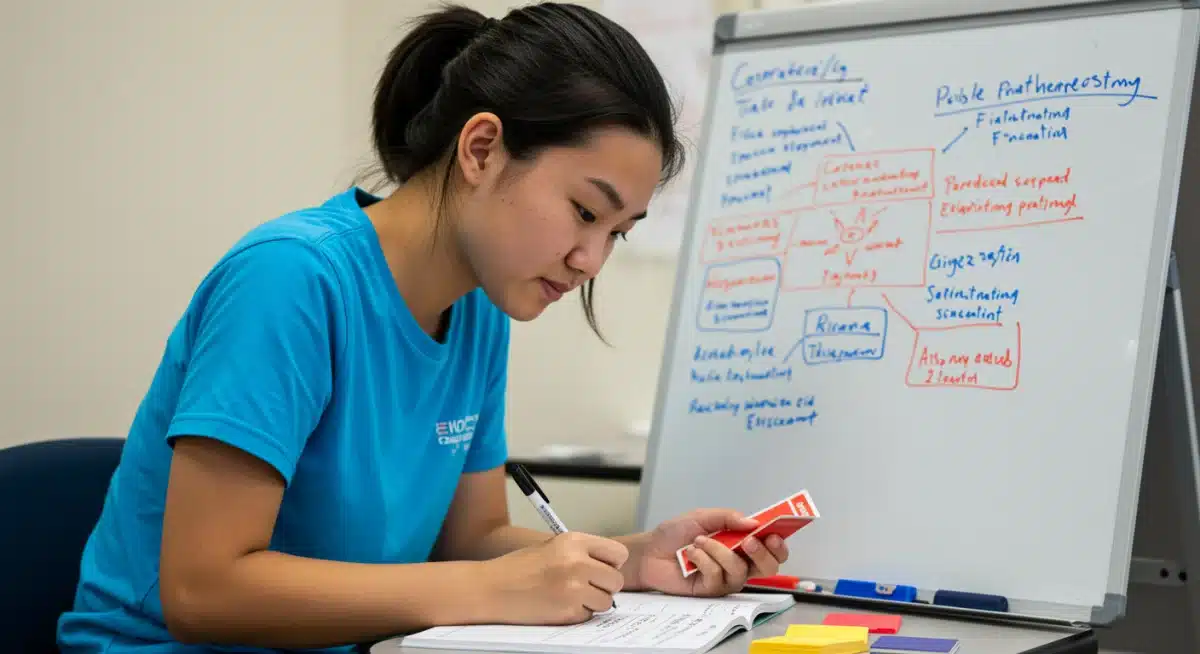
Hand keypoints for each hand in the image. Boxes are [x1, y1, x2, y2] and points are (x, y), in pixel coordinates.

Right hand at [481, 531, 628, 624]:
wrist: (492, 588)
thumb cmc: (519, 567)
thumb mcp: (552, 546)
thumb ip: (582, 552)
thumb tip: (609, 565)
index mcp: (574, 541)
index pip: (619, 554)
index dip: (612, 563)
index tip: (602, 568)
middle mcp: (577, 563)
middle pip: (616, 580)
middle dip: (604, 586)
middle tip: (587, 586)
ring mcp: (574, 589)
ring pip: (606, 601)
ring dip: (593, 602)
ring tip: (570, 596)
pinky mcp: (568, 611)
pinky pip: (588, 615)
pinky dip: (578, 614)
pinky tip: (559, 605)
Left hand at [629, 509, 788, 597]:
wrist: (650, 551)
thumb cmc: (676, 534)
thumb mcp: (702, 517)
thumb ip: (728, 517)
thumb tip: (753, 522)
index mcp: (742, 542)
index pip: (772, 547)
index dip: (779, 543)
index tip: (775, 533)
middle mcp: (740, 562)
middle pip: (769, 567)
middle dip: (762, 553)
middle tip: (746, 541)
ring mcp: (727, 578)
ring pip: (740, 569)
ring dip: (719, 551)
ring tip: (699, 541)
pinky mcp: (712, 591)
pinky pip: (717, 576)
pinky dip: (703, 560)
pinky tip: (691, 554)